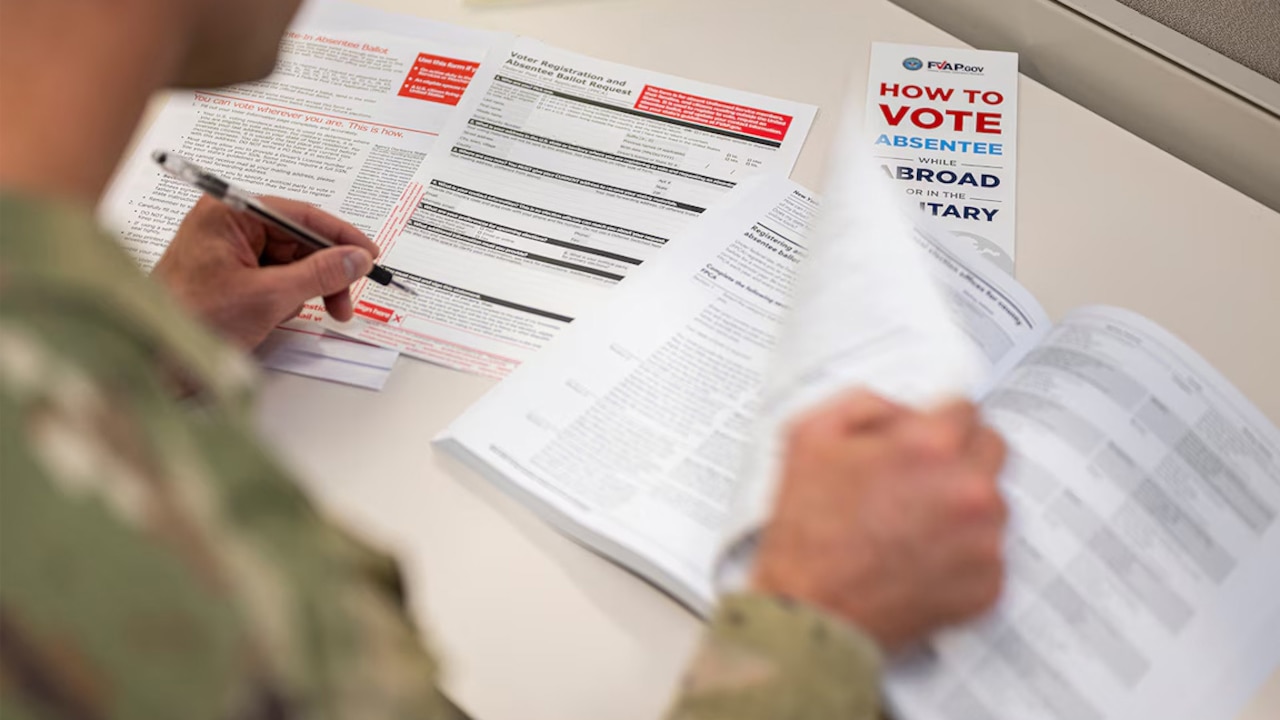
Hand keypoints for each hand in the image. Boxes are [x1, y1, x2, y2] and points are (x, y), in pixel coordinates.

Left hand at [152, 196, 376, 348]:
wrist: (153, 360)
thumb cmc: (193, 320)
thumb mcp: (268, 296)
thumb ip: (319, 274)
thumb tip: (356, 259)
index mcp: (230, 213)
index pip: (300, 214)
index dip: (340, 237)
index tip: (368, 256)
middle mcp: (227, 225)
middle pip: (298, 240)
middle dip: (322, 273)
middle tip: (342, 303)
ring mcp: (227, 251)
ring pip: (289, 263)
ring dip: (303, 290)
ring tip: (298, 314)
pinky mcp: (228, 275)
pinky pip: (273, 278)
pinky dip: (284, 298)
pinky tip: (274, 316)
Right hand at [752, 391, 1007, 653]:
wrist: (810, 612)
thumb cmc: (806, 531)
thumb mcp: (809, 436)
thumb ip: (864, 402)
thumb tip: (903, 407)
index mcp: (931, 447)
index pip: (966, 409)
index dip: (935, 421)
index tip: (920, 441)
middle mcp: (969, 490)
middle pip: (991, 449)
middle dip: (958, 456)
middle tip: (919, 480)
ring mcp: (984, 542)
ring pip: (992, 503)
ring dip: (963, 506)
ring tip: (913, 526)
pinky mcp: (989, 585)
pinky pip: (989, 553)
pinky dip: (963, 554)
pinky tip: (922, 560)